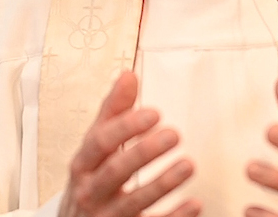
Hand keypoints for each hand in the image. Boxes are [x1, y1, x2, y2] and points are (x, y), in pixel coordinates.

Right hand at [59, 71, 200, 216]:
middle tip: (175, 135)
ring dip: (163, 183)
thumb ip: (113, 113)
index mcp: (83, 164)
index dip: (126, 127)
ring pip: (133, 202)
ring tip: (189, 165)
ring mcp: (105, 216)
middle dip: (144, 152)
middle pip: (115, 171)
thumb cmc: (90, 179)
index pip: (101, 142)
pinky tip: (195, 203)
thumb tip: (128, 75)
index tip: (154, 113)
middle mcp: (90, 191)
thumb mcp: (94, 147)